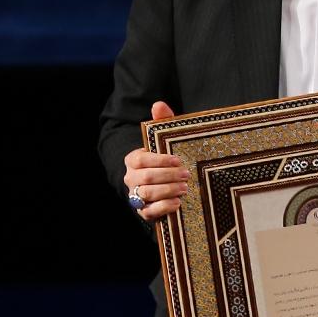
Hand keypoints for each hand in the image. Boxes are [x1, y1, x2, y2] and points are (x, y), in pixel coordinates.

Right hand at [122, 101, 185, 221]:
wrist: (159, 183)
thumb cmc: (163, 158)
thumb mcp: (164, 139)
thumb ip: (162, 122)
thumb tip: (159, 104)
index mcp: (133, 160)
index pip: (141, 160)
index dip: (159, 161)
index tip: (177, 160)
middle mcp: (131, 178)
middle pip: (145, 178)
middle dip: (167, 176)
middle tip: (186, 174)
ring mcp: (136, 195)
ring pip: (147, 194)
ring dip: (167, 190)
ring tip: (184, 188)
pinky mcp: (143, 211)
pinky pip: (149, 212)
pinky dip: (163, 207)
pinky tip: (178, 203)